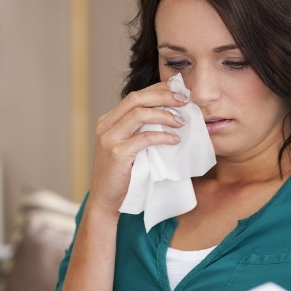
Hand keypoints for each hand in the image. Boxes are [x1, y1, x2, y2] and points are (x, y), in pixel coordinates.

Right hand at [88, 81, 188, 212]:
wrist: (105, 200)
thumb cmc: (122, 175)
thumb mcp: (129, 146)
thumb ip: (141, 131)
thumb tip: (172, 116)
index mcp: (108, 120)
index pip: (135, 96)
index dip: (158, 90)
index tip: (179, 91)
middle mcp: (106, 125)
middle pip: (136, 99)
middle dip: (163, 96)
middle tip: (185, 100)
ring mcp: (109, 139)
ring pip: (139, 114)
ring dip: (164, 114)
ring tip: (181, 121)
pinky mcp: (117, 153)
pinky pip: (144, 138)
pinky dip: (162, 136)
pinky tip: (175, 140)